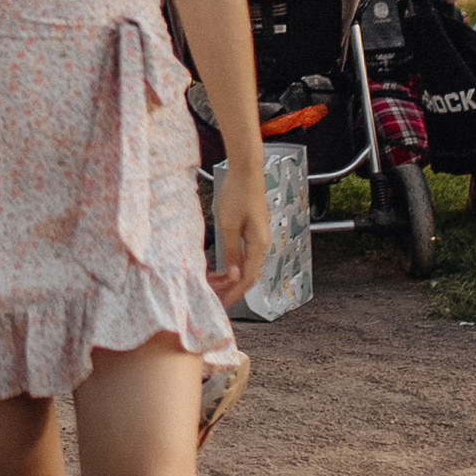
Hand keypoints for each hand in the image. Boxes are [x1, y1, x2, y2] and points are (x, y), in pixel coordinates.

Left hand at [206, 161, 268, 305]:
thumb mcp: (229, 225)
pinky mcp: (253, 231)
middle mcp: (262, 244)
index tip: (221, 304)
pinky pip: (245, 254)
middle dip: (232, 288)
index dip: (234, 293)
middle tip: (215, 297)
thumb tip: (234, 275)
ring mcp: (259, 238)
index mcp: (258, 245)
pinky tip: (221, 267)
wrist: (246, 171)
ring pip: (246, 265)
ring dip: (231, 276)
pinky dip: (233, 263)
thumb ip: (231, 251)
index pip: (247, 278)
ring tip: (214, 283)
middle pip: (248, 275)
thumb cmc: (238, 194)